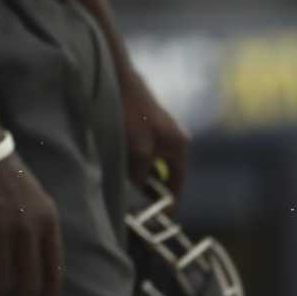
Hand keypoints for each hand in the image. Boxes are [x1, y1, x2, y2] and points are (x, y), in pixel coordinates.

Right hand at [0, 155, 63, 295]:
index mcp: (48, 223)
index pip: (54, 270)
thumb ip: (40, 230)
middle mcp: (28, 230)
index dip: (49, 295)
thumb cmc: (5, 175)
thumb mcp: (36, 200)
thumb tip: (38, 265)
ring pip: (0, 282)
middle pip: (28, 282)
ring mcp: (0, 231)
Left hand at [121, 68, 190, 196]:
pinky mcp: (146, 123)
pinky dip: (133, 161)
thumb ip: (141, 175)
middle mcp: (175, 139)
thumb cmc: (130, 112)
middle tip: (134, 205)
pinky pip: (143, 151)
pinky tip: (117, 162)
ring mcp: (161, 131)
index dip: (167, 204)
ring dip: (139, 174)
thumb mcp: (137, 150)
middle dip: (151, 190)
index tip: (155, 220)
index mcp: (179, 147)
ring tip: (122, 185)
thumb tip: (138, 195)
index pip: (177, 185)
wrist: (117, 75)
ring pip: (152, 163)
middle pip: (165, 175)